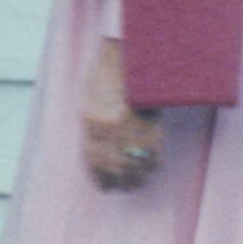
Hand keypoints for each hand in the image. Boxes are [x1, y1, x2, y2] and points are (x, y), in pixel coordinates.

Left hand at [81, 37, 161, 191]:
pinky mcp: (153, 126)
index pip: (93, 160)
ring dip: (137, 178)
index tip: (105, 186)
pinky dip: (152, 166)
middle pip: (114, 167)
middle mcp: (110, 128)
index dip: (100, 177)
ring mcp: (133, 127)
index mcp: (90, 120)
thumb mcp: (89, 97)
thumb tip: (95, 148)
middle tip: (122, 188)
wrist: (133, 56)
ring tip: (137, 182)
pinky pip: (153, 155)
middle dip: (119, 182)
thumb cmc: (108, 73)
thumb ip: (91, 123)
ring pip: (135, 165)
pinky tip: (151, 169)